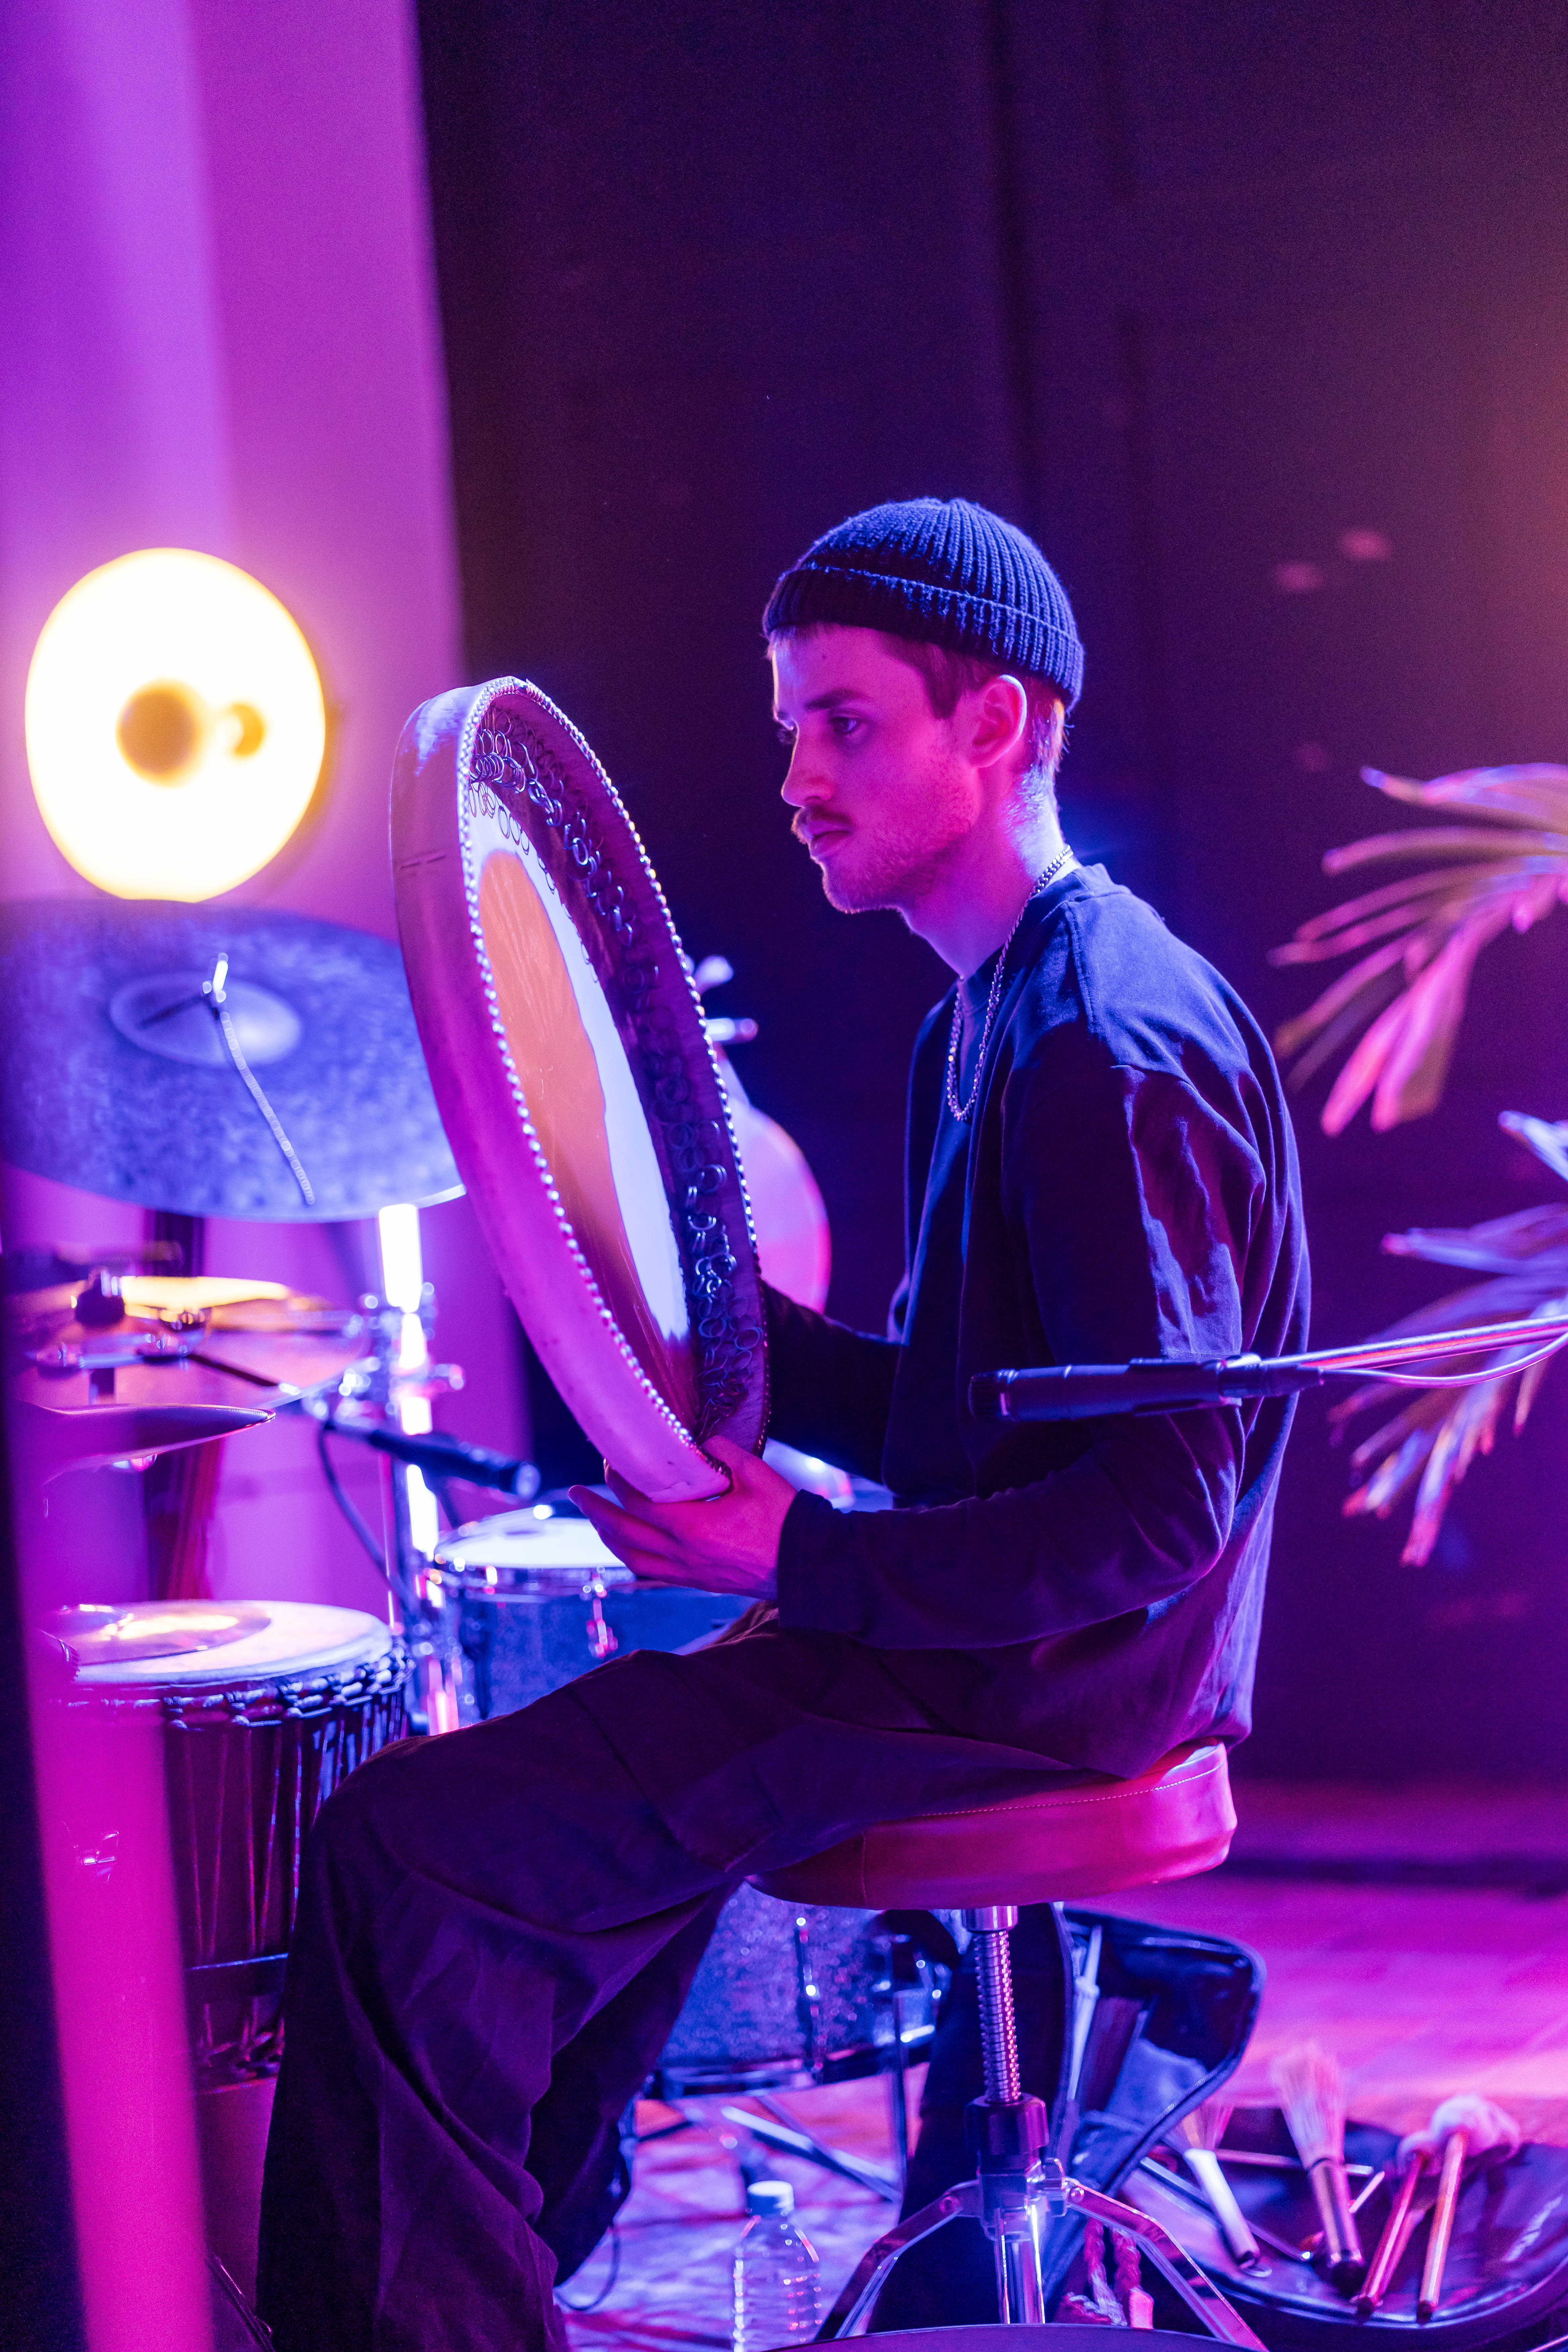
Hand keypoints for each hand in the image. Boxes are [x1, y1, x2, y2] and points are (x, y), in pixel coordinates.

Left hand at [569, 1435, 794, 1598]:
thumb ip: (727, 1452)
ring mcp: (688, 1572)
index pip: (640, 1501)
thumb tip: (704, 1439)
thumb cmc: (786, 1520)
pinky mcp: (697, 1582)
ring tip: (594, 1519)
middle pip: (624, 1532)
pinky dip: (631, 1556)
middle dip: (595, 1511)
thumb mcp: (760, 1476)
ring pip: (632, 1558)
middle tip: (575, 1493)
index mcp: (694, 1526)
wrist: (807, 1564)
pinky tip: (627, 1545)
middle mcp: (683, 1553)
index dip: (619, 1480)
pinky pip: (651, 1572)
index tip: (609, 1460)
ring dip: (608, 1537)